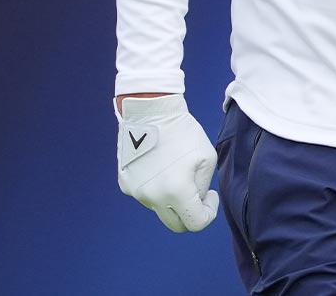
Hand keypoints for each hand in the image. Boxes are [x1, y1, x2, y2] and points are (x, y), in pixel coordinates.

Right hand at [116, 92, 219, 232]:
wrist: (150, 112)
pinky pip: (146, 194)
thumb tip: (194, 201)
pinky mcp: (125, 185)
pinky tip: (158, 165)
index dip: (208, 213)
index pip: (195, 223)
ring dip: (171, 197)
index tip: (210, 196)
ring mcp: (136, 192)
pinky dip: (156, 187)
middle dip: (189, 213)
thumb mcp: (207, 158)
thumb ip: (202, 186)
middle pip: (175, 224)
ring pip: (160, 207)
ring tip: (175, 169)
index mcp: (177, 191)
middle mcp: (153, 197)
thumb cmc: (184, 132)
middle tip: (196, 192)